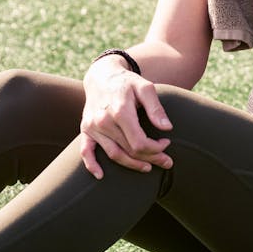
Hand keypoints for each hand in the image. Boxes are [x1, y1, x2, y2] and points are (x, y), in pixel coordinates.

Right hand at [80, 60, 172, 178]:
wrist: (102, 75)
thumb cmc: (128, 82)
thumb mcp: (146, 88)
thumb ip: (156, 108)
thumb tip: (167, 128)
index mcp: (120, 111)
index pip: (139, 142)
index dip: (155, 148)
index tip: (167, 144)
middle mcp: (103, 121)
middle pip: (129, 150)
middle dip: (150, 158)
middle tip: (166, 162)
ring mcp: (92, 126)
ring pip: (113, 154)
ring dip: (131, 164)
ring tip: (148, 168)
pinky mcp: (85, 129)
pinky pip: (85, 151)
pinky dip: (91, 165)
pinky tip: (101, 175)